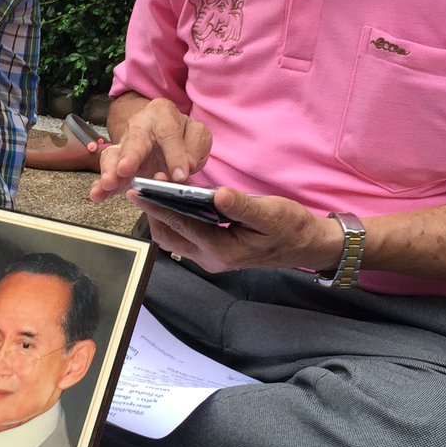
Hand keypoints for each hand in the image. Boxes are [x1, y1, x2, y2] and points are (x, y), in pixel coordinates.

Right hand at [89, 98, 211, 201]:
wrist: (164, 133)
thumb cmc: (182, 136)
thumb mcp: (196, 137)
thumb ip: (194, 150)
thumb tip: (184, 168)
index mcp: (163, 115)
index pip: (168, 133)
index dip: (174, 155)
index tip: (179, 177)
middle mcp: (139, 126)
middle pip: (134, 140)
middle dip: (130, 156)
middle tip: (125, 170)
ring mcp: (125, 146)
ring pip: (114, 155)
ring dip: (110, 171)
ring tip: (108, 185)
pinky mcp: (116, 163)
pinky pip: (107, 173)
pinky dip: (100, 185)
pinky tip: (97, 195)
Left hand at [137, 187, 342, 274]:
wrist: (306, 245)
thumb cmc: (290, 228)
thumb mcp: (271, 213)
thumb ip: (243, 206)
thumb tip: (218, 194)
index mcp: (222, 250)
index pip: (181, 226)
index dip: (158, 207)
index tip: (138, 192)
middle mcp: (210, 258)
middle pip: (168, 237)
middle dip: (153, 214)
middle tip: (143, 188)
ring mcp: (211, 258)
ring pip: (173, 240)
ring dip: (161, 218)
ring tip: (154, 193)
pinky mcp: (214, 252)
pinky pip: (184, 238)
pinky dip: (174, 221)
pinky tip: (173, 201)